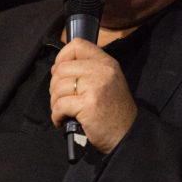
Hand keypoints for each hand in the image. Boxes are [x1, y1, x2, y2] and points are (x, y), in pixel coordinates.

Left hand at [50, 38, 137, 153]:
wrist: (127, 135)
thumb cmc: (114, 113)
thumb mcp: (109, 82)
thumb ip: (89, 71)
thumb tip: (58, 68)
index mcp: (107, 63)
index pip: (77, 45)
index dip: (62, 57)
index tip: (59, 73)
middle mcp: (102, 71)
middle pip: (62, 68)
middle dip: (54, 86)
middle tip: (60, 99)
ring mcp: (95, 87)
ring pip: (58, 87)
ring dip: (55, 102)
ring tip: (63, 111)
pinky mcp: (88, 104)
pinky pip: (60, 105)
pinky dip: (56, 115)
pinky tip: (62, 120)